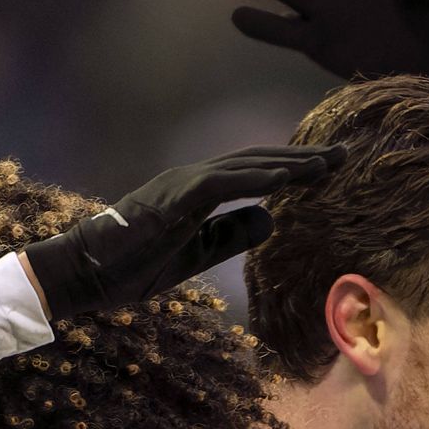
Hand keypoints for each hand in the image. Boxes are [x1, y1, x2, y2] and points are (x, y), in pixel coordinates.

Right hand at [20, 145, 348, 322]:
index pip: (255, 173)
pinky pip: (221, 184)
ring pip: (245, 165)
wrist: (84, 274)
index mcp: (198, 191)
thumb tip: (273, 218)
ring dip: (288, 163)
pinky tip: (286, 179)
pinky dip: (255, 179)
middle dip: (303, 158)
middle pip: (258, 161)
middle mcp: (192, 178)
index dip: (295, 170)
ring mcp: (181, 184)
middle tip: (345, 154)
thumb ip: (232, 236)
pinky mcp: (172, 199)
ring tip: (326, 162)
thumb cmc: (132, 267)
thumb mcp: (196, 256)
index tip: (331, 169)